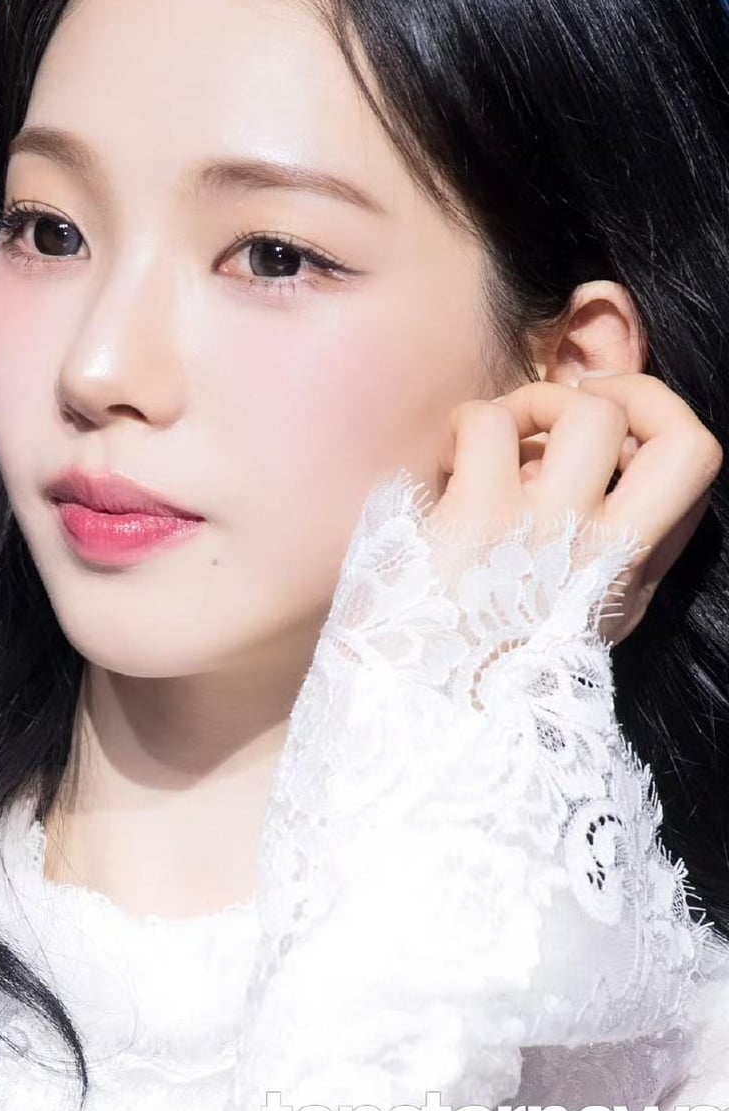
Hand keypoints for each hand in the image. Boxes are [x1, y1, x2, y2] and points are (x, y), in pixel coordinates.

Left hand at [428, 372, 722, 643]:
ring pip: (592, 412)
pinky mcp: (480, 521)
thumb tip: (578, 461)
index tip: (596, 448)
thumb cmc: (477, 658)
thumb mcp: (567, 618)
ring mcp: (550, 534)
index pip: (691, 481)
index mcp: (629, 578)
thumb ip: (593, 552)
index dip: (652, 436)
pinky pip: (489, 422)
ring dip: (539, 399)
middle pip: (691, 443)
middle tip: (579, 403)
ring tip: (501, 433)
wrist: (418, 717)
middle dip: (641, 392)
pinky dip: (465, 421)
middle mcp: (606, 555)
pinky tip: (446, 460)